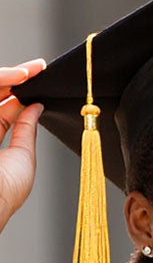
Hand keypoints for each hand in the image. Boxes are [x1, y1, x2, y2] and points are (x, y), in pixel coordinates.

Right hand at [0, 61, 45, 234]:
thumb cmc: (4, 193)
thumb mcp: (22, 158)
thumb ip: (26, 131)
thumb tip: (36, 107)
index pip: (1, 110)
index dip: (18, 93)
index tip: (38, 78)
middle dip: (14, 78)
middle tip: (36, 68)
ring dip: (6, 77)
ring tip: (28, 72)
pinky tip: (15, 78)